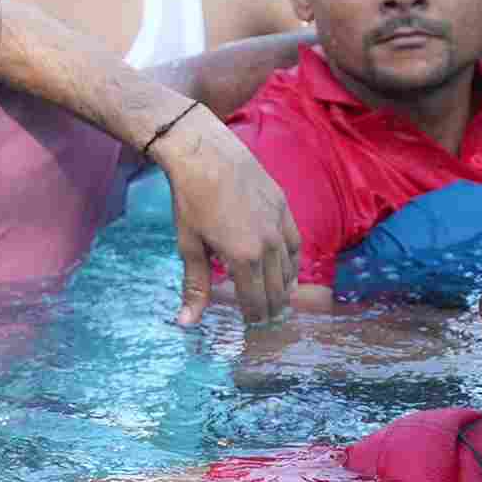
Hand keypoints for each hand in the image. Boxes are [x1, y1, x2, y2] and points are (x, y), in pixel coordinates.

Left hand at [152, 108, 302, 325]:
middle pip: (275, 290)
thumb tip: (187, 323)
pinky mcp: (284, 208)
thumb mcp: (189, 246)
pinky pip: (295, 244)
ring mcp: (279, 225)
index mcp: (244, 258)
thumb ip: (195, 286)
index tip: (251, 327)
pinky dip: (292, 263)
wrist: (205, 154)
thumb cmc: (191, 201)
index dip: (253, 318)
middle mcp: (268, 245)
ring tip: (277, 301)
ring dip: (283, 289)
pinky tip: (287, 270)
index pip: (255, 301)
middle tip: (265, 320)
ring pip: (289, 269)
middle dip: (270, 308)